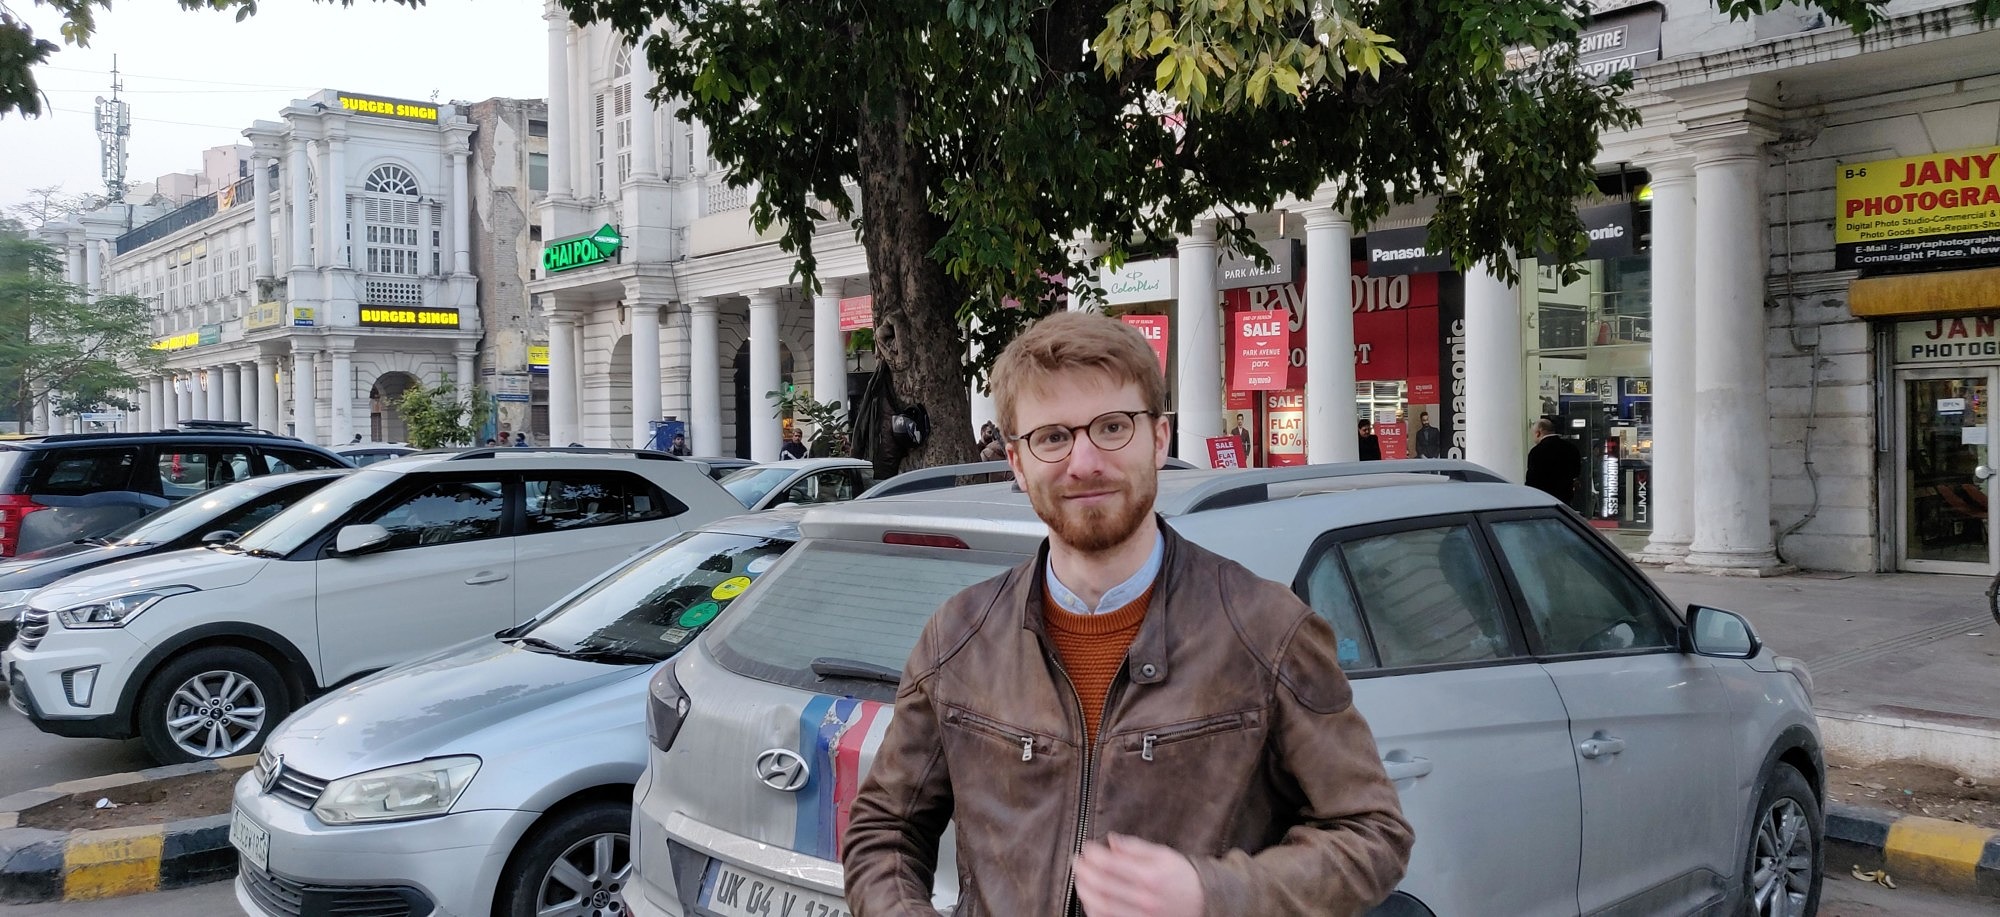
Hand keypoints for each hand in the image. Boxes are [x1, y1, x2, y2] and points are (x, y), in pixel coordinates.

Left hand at [1073, 834, 1203, 916]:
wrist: (1203, 902)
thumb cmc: (1182, 877)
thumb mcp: (1163, 854)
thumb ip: (1135, 847)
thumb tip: (1111, 840)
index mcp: (1150, 876)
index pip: (1111, 864)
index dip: (1092, 855)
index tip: (1086, 848)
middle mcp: (1144, 899)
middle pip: (1102, 885)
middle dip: (1083, 871)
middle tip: (1077, 861)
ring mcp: (1140, 916)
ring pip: (1101, 906)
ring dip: (1084, 890)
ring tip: (1080, 878)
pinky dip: (1094, 910)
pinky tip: (1089, 898)